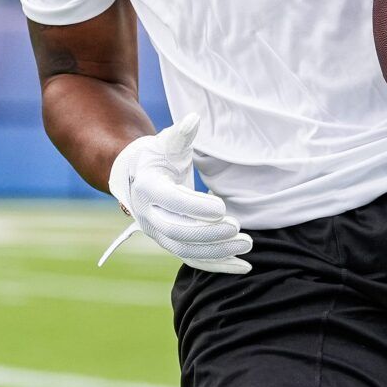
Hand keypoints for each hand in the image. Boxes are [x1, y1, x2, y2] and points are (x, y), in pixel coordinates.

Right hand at [101, 114, 251, 274]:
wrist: (138, 178)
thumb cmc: (158, 156)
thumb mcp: (167, 143)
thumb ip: (180, 134)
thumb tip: (193, 119)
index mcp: (149, 188)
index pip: (172, 202)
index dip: (195, 207)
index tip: (222, 207)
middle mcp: (149, 216)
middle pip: (178, 232)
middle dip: (209, 233)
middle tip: (238, 228)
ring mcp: (159, 234)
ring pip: (186, 250)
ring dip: (218, 251)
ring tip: (247, 244)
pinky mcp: (172, 244)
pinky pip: (194, 259)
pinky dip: (218, 266)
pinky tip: (243, 267)